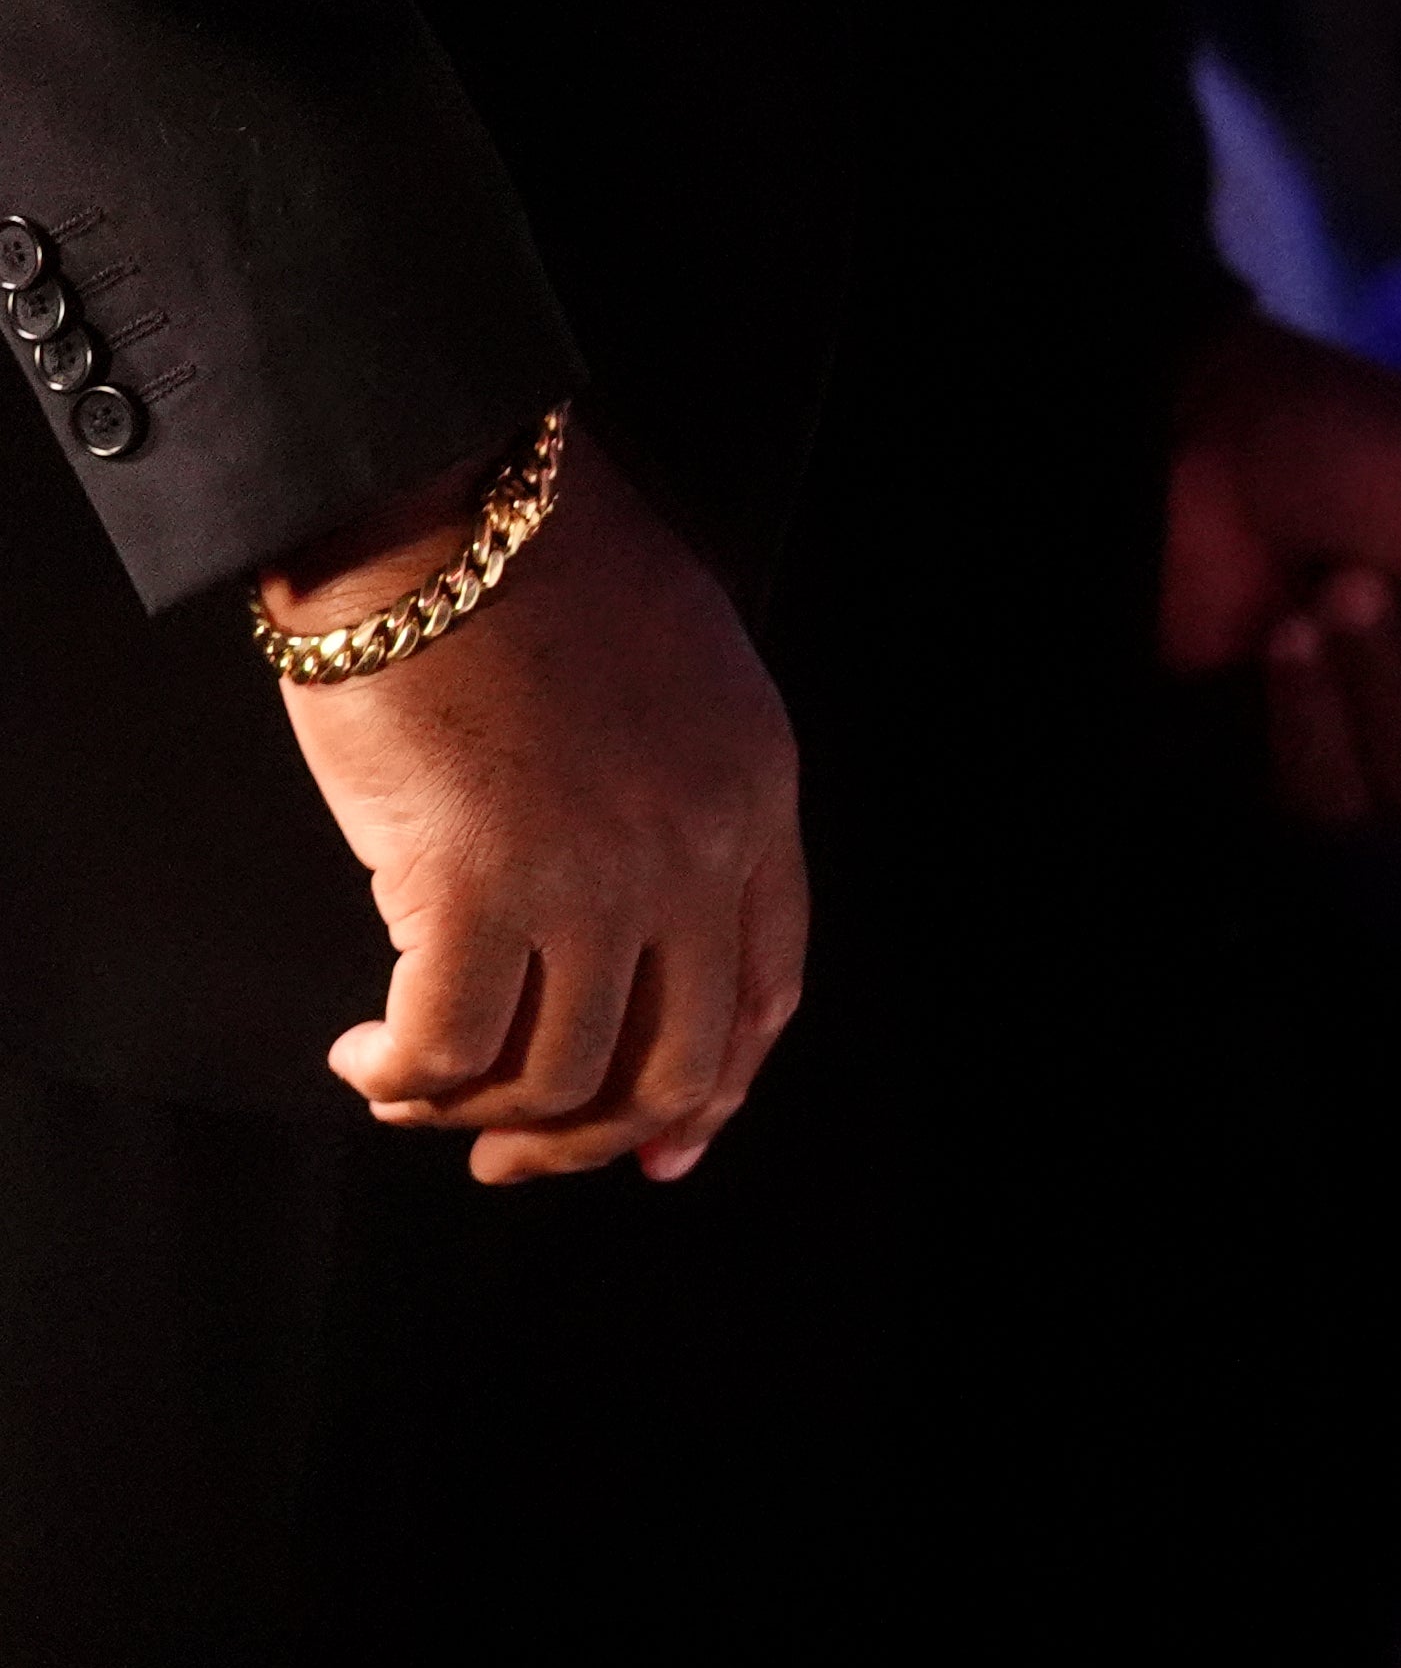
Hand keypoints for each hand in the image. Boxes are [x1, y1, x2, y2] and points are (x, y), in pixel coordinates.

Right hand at [281, 425, 807, 1186]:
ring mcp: (593, 877)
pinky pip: (450, 1048)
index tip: (663, 1146)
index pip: (766, 990)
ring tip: (411, 1088)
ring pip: (560, 1075)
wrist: (445, 511)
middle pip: (675, 1062)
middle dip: (592, 1137)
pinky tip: (367, 1058)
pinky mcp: (474, 884)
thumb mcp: (683, 682)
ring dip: (477, 1114)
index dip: (715, 1088)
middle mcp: (697, 853)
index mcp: (758, 800)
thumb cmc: (539, 575)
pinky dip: (405, 1078)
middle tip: (511, 1156)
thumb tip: (631, 925)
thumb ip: (682, 799)